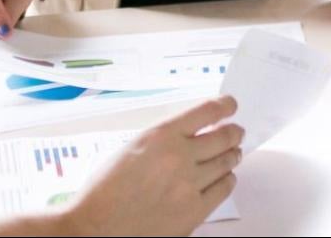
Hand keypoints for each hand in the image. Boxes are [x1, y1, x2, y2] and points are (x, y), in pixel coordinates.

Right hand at [65, 96, 243, 235]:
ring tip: (231, 154)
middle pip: (225, 136)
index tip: (231, 105)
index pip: (208, 111)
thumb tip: (194, 132)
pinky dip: (226, 180)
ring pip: (228, 162)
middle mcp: (179, 157)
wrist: (94, 231)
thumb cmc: (104, 192)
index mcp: (161, 136)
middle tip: (236, 132)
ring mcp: (189, 185)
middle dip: (234, 132)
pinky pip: (224, 188)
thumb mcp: (131, 149)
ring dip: (231, 155)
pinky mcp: (194, 211)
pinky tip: (223, 178)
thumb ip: (165, 138)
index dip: (226, 106)